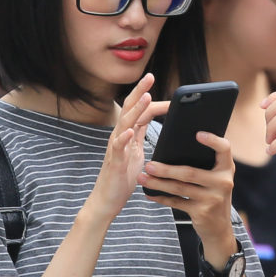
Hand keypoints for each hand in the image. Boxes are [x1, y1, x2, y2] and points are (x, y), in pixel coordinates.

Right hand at [84, 74, 163, 221]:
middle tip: (150, 76)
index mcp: (126, 134)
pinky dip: (124, 138)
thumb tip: (150, 117)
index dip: (152, 100)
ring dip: (135, 109)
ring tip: (146, 97)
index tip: (168, 94)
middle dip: (140, 92)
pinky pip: (118, 148)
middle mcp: (119, 136)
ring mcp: (116, 148)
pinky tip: (131, 130)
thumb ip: (141, 134)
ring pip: (125, 124)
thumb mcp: (136, 151)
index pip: (140, 111)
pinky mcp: (115, 162)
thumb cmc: (122, 177)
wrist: (107, 200)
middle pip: (129, 109)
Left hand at [142, 130, 236, 244]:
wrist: (219, 228)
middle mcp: (223, 183)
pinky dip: (161, 198)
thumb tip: (174, 145)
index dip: (213, 141)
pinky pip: (176, 202)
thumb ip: (206, 164)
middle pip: (190, 172)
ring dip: (158, 183)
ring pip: (179, 188)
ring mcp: (213, 199)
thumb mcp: (216, 179)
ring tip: (142, 178)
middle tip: (148, 165)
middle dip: (165, 169)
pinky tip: (149, 193)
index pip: (224, 149)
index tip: (198, 134)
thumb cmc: (212, 195)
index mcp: (227, 168)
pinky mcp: (202, 212)